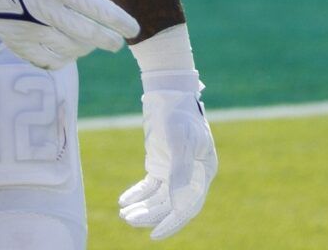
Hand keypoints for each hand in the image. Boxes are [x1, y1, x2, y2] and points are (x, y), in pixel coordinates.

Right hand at [0, 0, 140, 69]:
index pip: (94, 7)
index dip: (117, 20)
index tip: (134, 28)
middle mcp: (41, 10)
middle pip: (84, 34)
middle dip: (107, 41)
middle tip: (119, 43)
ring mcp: (27, 30)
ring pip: (67, 50)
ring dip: (86, 48)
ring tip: (93, 41)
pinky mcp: (15, 42)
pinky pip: (46, 61)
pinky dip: (63, 59)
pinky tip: (70, 50)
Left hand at [120, 71, 217, 239]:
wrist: (168, 94)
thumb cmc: (179, 116)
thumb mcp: (180, 142)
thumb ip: (180, 174)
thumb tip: (178, 205)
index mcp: (203, 171)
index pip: (189, 206)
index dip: (172, 222)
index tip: (154, 235)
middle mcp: (191, 174)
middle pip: (171, 205)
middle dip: (150, 216)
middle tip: (129, 219)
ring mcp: (175, 170)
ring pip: (158, 198)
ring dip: (142, 207)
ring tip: (124, 213)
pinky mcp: (161, 165)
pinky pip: (149, 187)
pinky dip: (138, 194)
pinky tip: (124, 201)